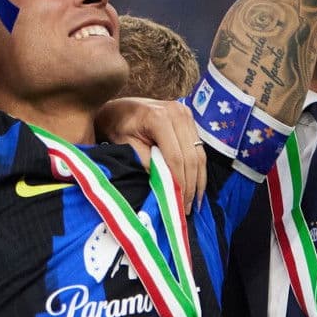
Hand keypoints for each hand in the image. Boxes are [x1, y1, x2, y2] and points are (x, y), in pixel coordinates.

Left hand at [94, 97, 206, 213]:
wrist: (119, 108)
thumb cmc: (118, 127)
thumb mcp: (126, 146)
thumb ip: (146, 163)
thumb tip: (165, 185)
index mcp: (159, 118)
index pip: (175, 157)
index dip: (178, 183)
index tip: (178, 204)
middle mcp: (177, 113)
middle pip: (191, 157)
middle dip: (190, 186)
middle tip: (188, 209)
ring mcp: (186, 114)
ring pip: (199, 154)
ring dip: (198, 180)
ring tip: (195, 202)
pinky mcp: (189, 119)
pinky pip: (198, 148)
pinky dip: (197, 169)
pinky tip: (196, 186)